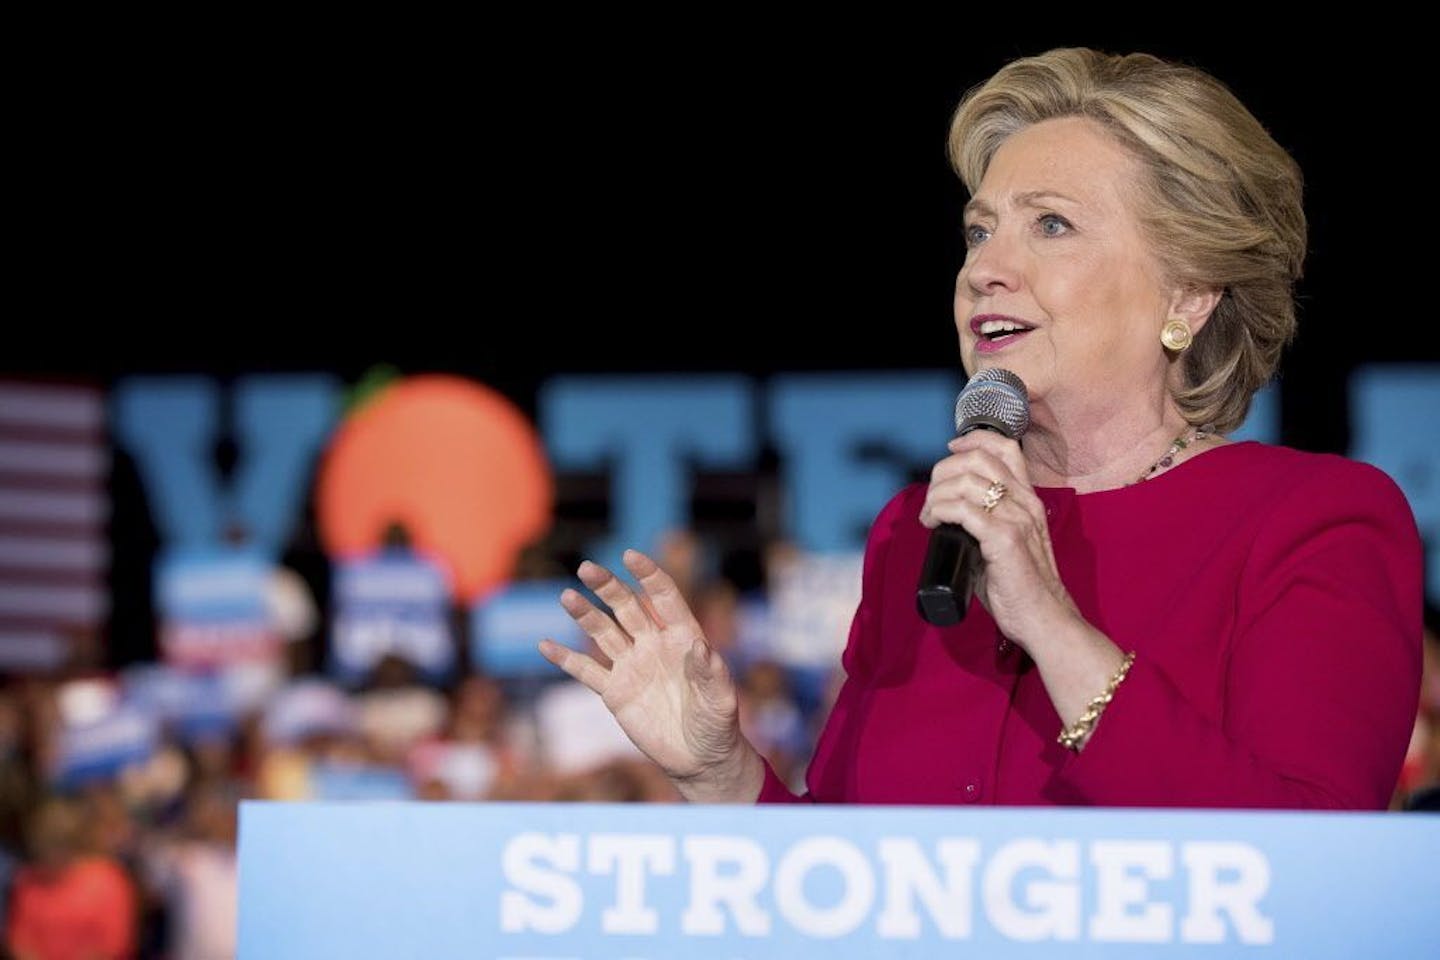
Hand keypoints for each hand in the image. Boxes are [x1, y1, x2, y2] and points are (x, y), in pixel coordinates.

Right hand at [538, 548, 762, 801]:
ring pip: (603, 632)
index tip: (630, 556)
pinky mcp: (614, 691)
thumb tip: (699, 645)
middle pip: (626, 607)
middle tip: (587, 568)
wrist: (698, 757)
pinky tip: (545, 645)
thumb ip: (710, 672)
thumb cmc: (717, 723)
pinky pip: (585, 671)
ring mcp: (631, 666)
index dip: (648, 576)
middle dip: (607, 586)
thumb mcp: (721, 698)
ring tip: (568, 596)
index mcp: (682, 637)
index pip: (664, 598)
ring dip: (584, 614)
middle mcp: (653, 644)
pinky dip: (565, 659)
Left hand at [919, 431, 1081, 650]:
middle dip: (942, 472)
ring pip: (966, 481)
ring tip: (929, 515)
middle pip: (978, 459)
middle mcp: (1025, 502)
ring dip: (936, 494)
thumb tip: (950, 516)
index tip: (950, 450)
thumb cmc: (1021, 588)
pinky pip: (963, 510)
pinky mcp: (1004, 539)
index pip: (1006, 448)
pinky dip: (940, 511)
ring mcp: (1017, 519)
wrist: (1045, 619)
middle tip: (931, 498)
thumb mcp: (1007, 543)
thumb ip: (987, 523)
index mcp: (1028, 500)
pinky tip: (933, 523)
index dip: (974, 440)